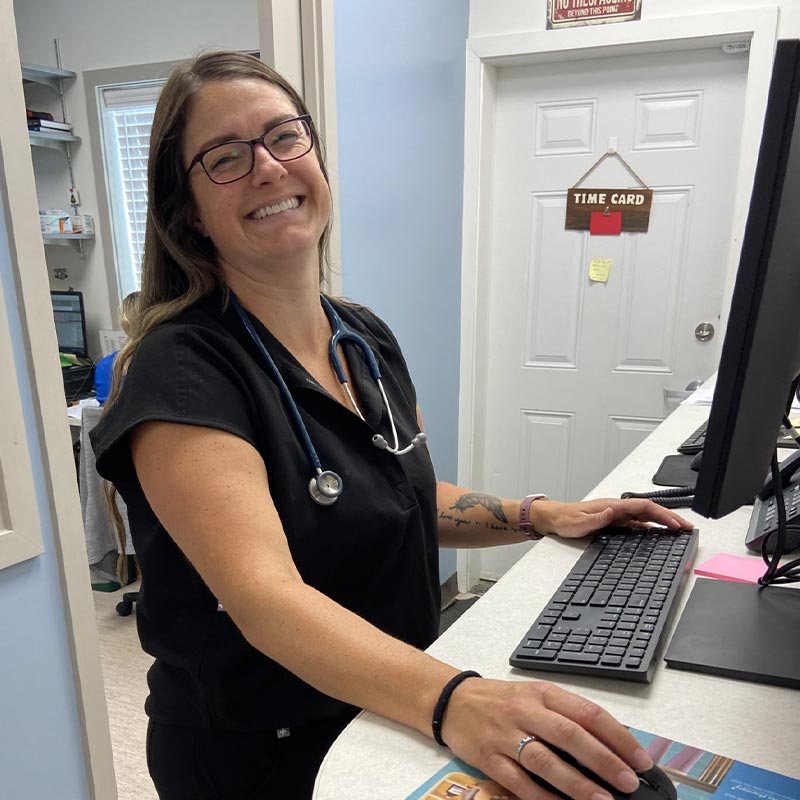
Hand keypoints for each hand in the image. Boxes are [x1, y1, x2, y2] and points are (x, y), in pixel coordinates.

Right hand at [442, 677, 652, 799]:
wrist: (453, 700)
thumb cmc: (502, 700)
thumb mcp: (535, 696)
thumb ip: (567, 716)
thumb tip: (612, 745)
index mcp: (542, 693)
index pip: (586, 711)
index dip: (617, 736)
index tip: (640, 759)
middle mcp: (525, 711)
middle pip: (569, 735)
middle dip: (603, 760)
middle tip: (628, 782)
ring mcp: (506, 735)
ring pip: (545, 760)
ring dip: (577, 783)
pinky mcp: (489, 758)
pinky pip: (519, 782)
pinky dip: (543, 797)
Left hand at [531, 497, 691, 538]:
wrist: (554, 519)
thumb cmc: (565, 519)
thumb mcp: (579, 522)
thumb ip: (596, 518)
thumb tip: (612, 512)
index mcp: (613, 506)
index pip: (644, 507)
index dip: (662, 515)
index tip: (676, 524)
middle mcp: (617, 509)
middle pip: (650, 511)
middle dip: (670, 518)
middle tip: (687, 528)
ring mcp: (617, 516)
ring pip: (645, 517)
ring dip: (663, 523)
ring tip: (679, 531)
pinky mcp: (614, 523)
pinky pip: (637, 524)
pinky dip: (651, 528)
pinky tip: (658, 535)